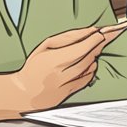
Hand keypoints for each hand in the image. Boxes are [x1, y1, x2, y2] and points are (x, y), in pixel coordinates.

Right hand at [0, 26, 118, 123]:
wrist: (22, 93)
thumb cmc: (33, 67)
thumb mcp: (45, 47)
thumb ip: (67, 38)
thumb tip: (88, 31)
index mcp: (52, 60)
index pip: (80, 48)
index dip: (94, 39)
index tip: (101, 32)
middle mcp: (60, 75)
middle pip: (87, 57)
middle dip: (97, 45)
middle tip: (105, 36)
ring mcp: (64, 86)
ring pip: (88, 69)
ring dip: (94, 57)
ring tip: (95, 48)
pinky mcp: (68, 94)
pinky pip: (85, 80)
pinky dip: (91, 70)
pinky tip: (90, 64)